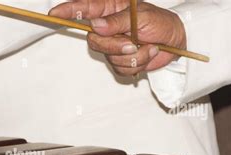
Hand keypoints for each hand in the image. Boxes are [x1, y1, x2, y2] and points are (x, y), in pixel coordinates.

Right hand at [51, 1, 186, 75]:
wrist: (176, 41)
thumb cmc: (160, 23)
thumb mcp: (141, 17)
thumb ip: (117, 22)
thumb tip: (96, 26)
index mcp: (110, 10)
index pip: (83, 10)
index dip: (67, 11)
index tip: (54, 15)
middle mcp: (107, 28)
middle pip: (94, 41)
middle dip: (115, 46)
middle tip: (133, 44)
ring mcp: (112, 46)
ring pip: (109, 57)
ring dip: (131, 56)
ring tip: (147, 47)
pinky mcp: (119, 62)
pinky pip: (120, 69)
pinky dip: (136, 65)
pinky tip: (146, 54)